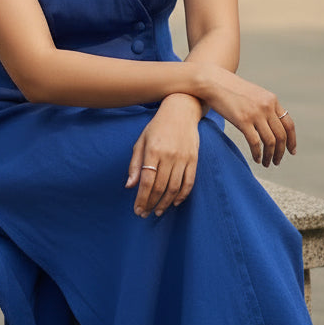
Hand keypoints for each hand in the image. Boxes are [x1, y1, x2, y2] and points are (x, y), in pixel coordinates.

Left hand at [125, 94, 201, 217]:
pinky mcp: (193, 159)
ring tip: (158, 211)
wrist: (181, 110)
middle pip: (160, 187)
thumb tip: (130, 186)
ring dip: (165, 203)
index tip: (138, 210)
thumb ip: (135, 164)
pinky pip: (189, 182)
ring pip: (174, 188)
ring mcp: (183, 158)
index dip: (142, 199)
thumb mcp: (141, 141)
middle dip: (151, 204)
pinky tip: (174, 202)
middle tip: (145, 214)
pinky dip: (182, 195)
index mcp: (153, 151)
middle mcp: (169, 155)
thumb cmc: (157, 127)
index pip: (147, 181)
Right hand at [203, 66, 295, 166]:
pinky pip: (255, 143)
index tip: (291, 151)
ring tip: (267, 163)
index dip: (292, 140)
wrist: (213, 82)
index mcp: (272, 100)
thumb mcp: (253, 94)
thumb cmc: (230, 89)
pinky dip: (258, 154)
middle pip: (281, 135)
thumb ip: (263, 106)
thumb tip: (269, 123)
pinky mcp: (243, 120)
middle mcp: (267, 107)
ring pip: (270, 142)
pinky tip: (256, 159)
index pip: (288, 124)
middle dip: (281, 152)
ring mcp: (255, 113)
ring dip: (270, 156)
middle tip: (277, 161)